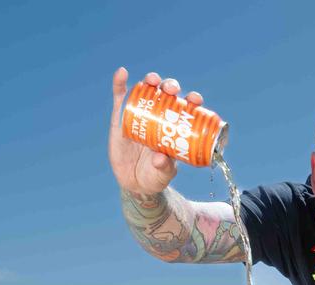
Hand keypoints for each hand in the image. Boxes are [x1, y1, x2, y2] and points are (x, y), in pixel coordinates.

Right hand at [108, 67, 204, 194]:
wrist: (133, 182)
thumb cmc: (155, 176)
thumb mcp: (162, 174)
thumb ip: (163, 167)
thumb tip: (160, 157)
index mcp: (175, 127)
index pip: (186, 108)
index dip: (192, 100)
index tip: (195, 100)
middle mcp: (159, 116)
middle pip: (167, 95)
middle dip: (171, 86)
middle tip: (172, 90)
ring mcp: (140, 115)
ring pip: (146, 91)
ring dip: (151, 81)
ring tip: (152, 80)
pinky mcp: (121, 117)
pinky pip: (120, 97)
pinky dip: (120, 83)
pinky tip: (122, 72)